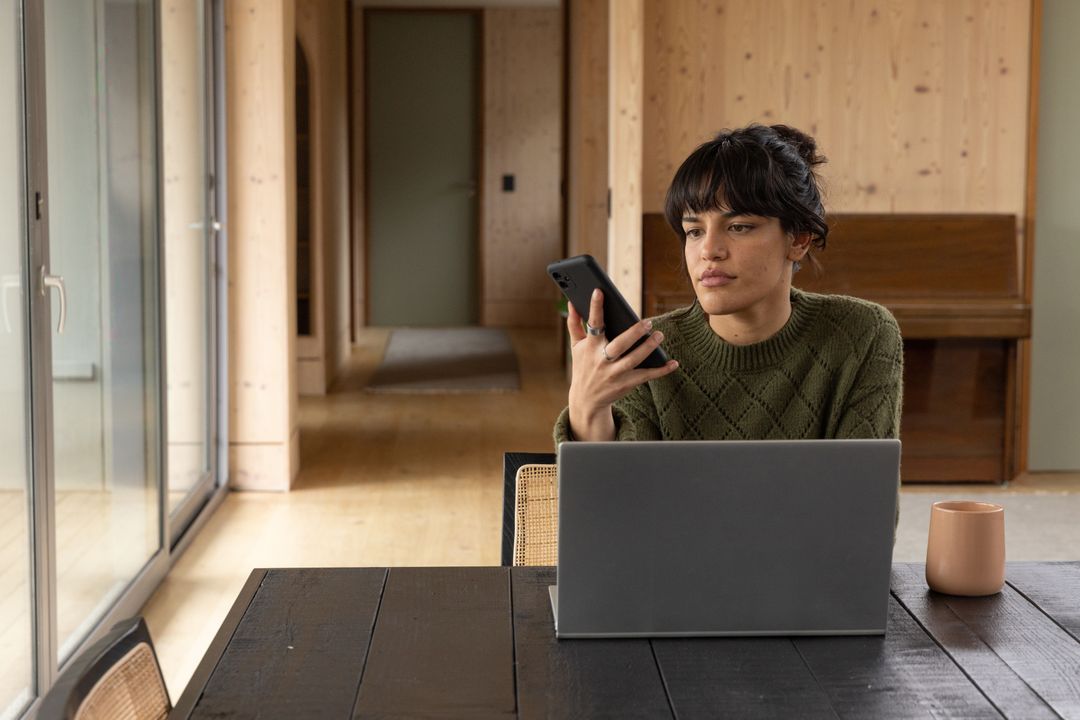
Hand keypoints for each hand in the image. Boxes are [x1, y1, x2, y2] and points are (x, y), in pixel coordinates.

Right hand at [566, 289, 678, 440]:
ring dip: (648, 348)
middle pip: (619, 345)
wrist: (586, 400)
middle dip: (633, 333)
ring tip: (659, 335)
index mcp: (590, 347)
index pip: (593, 324)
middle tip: (648, 322)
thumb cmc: (583, 366)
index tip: (599, 290)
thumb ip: (574, 324)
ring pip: (634, 360)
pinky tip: (673, 363)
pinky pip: (646, 376)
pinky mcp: (626, 384)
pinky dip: (661, 371)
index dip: (595, 307)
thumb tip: (571, 303)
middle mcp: (602, 360)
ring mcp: (614, 374)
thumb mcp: (576, 347)